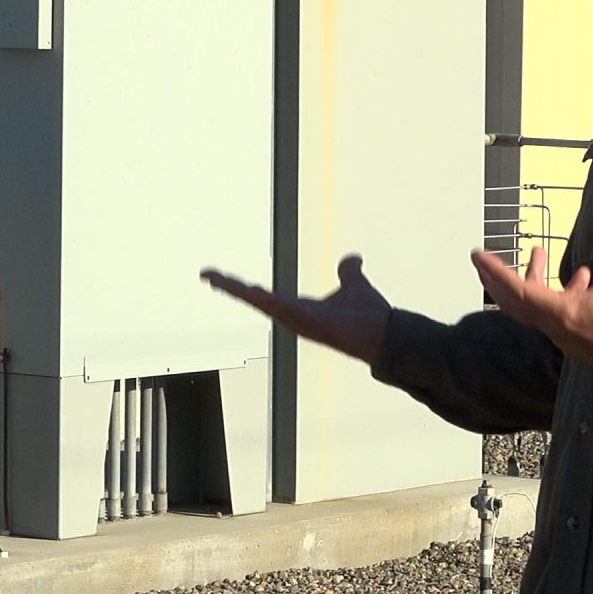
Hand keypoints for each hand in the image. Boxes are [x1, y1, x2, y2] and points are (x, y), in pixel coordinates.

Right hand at [200, 255, 392, 365]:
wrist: (385, 333)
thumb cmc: (368, 316)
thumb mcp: (354, 284)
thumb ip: (349, 273)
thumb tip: (352, 259)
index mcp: (299, 308)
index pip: (263, 295)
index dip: (241, 286)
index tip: (218, 277)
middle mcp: (295, 316)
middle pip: (255, 299)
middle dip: (230, 287)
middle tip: (207, 274)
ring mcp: (301, 322)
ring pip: (263, 304)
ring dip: (241, 292)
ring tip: (216, 279)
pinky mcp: (311, 324)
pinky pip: (285, 310)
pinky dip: (268, 301)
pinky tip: (252, 292)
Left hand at [471, 229, 592, 392]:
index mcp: (562, 312)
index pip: (518, 289)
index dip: (495, 271)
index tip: (478, 255)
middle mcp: (554, 325)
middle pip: (512, 301)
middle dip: (494, 278)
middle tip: (481, 259)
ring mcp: (559, 334)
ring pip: (531, 306)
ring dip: (529, 279)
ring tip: (539, 251)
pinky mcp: (569, 337)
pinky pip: (549, 311)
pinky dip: (552, 292)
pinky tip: (582, 277)